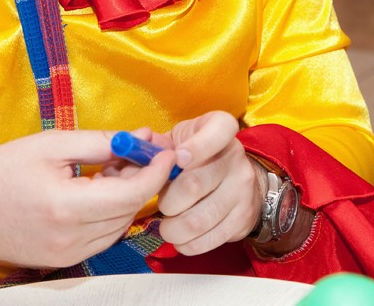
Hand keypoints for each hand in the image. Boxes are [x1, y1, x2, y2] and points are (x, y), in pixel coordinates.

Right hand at [0, 129, 178, 283]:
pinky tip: (98, 190)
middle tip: (139, 150)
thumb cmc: (0, 170)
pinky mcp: (61, 261)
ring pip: (119, 227)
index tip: (167, 151)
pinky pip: (101, 237)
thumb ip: (101, 142)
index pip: (132, 194)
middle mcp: (70, 239)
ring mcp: (66, 255)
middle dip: (142, 180)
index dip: (156, 171)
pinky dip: (109, 214)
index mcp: (67, 207)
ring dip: (127, 197)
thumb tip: (142, 138)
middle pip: (129, 211)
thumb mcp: (52, 144)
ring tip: (114, 167)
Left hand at [146, 110, 262, 255]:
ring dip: (173, 228)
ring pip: (198, 219)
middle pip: (194, 184)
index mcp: (221, 129)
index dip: (196, 147)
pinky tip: (182, 237)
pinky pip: (209, 239)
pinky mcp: (243, 218)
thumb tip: (129, 157)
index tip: (176, 159)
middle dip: (167, 201)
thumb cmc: (195, 156)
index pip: (219, 131)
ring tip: (167, 226)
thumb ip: (157, 146)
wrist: (234, 179)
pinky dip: (188, 244)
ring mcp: (242, 189)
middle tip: (161, 205)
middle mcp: (236, 157)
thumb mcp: (180, 139)